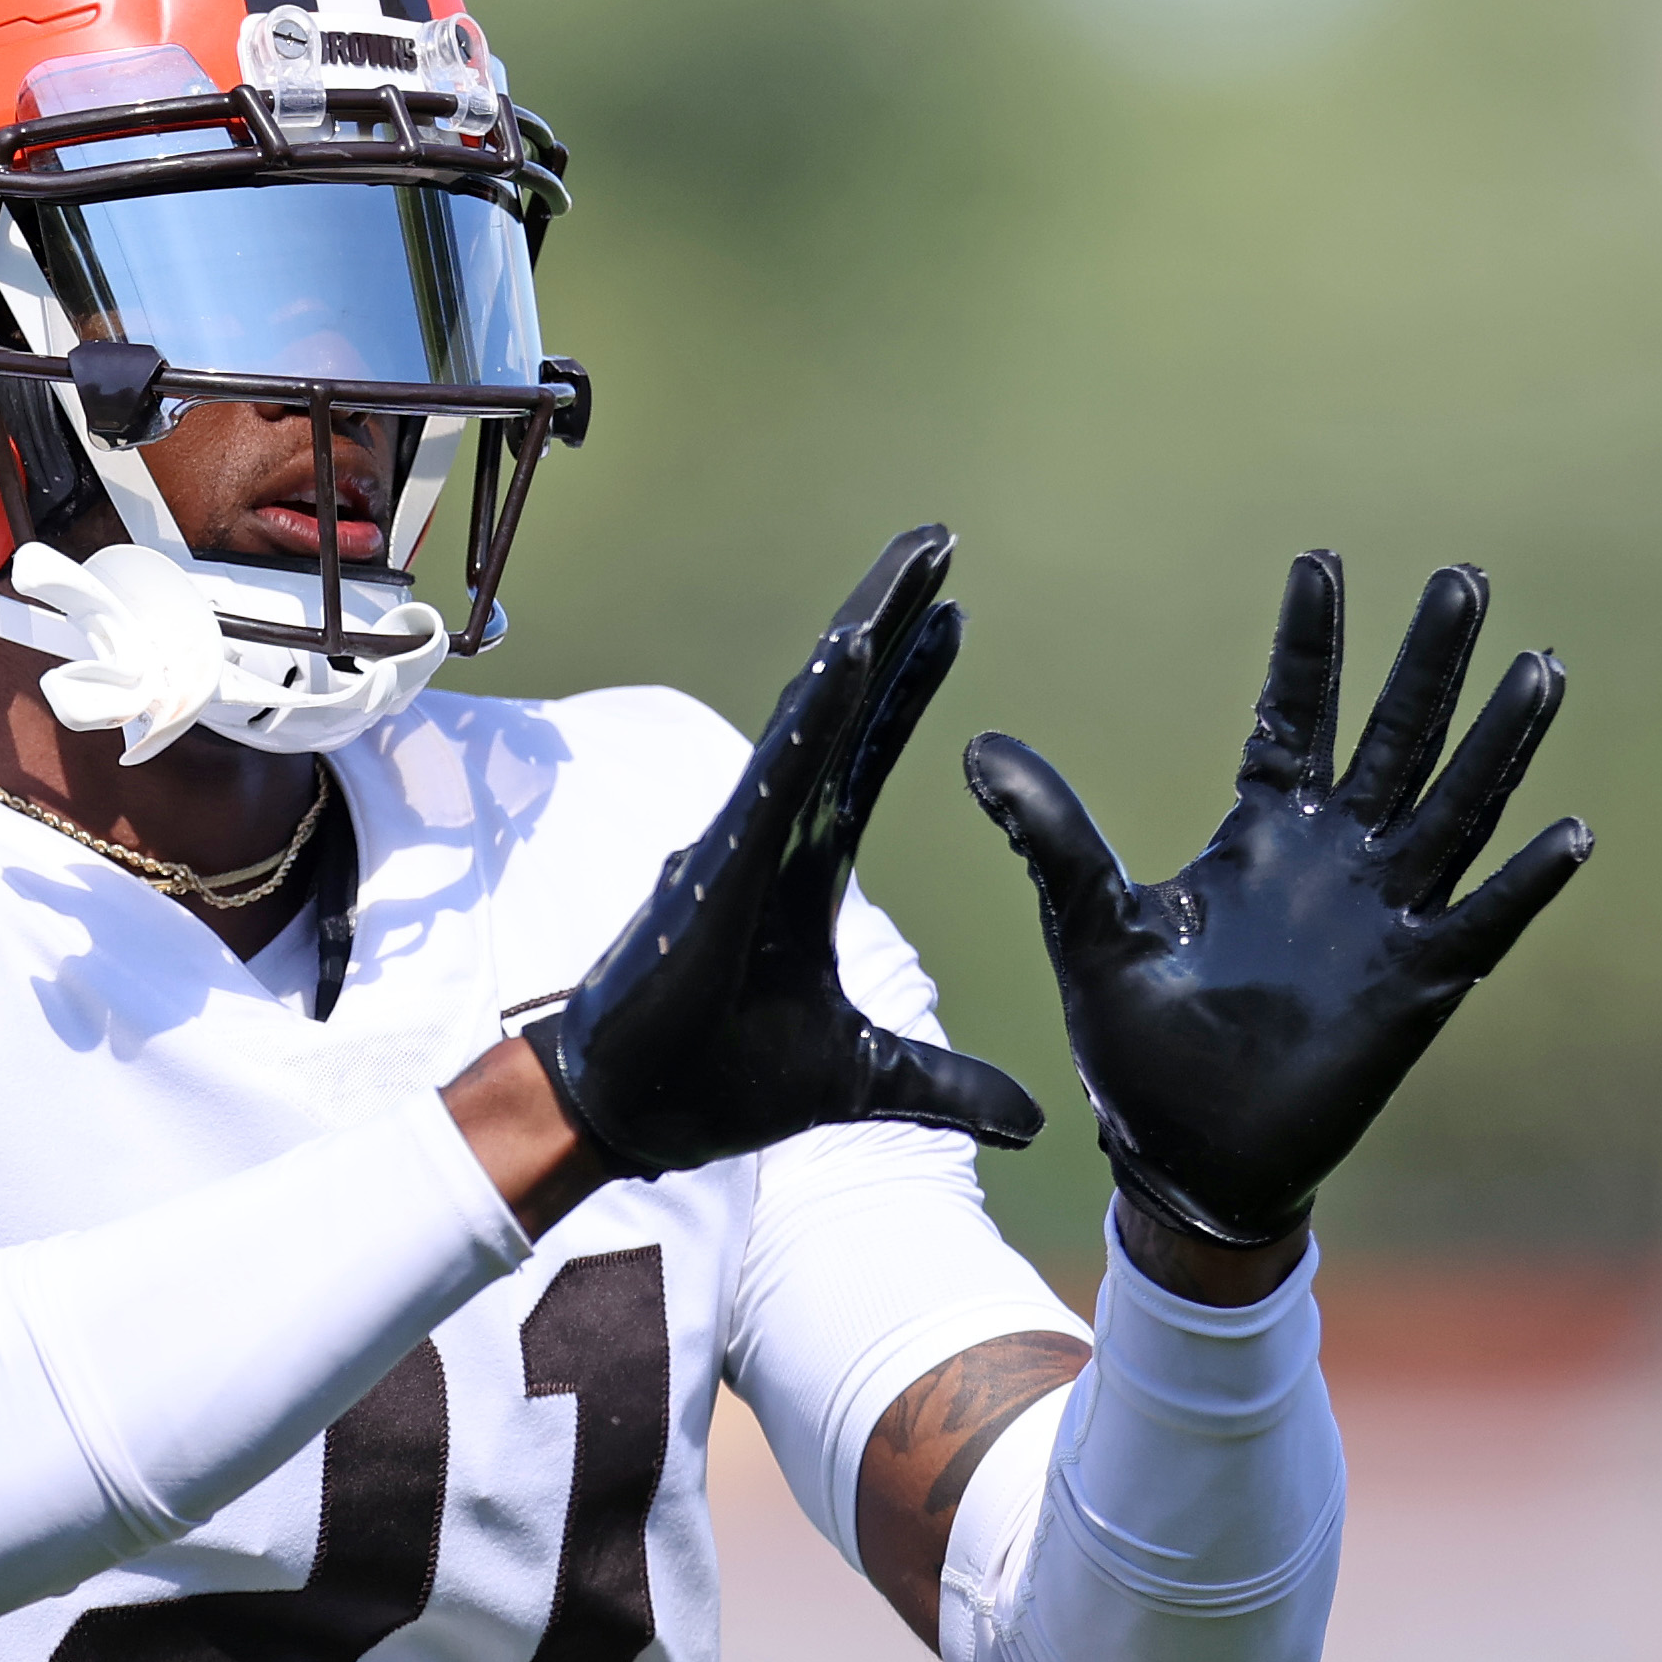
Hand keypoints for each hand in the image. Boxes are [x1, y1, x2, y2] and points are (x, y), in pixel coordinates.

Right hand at [528, 525, 1046, 1177]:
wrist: (632, 1120)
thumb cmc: (718, 1085)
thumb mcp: (862, 1079)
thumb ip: (944, 1082)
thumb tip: (1029, 1116)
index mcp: (808, 862)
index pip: (870, 750)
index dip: (912, 682)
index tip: (957, 614)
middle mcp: (775, 830)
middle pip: (844, 703)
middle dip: (892, 620)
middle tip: (939, 542)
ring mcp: (742, 839)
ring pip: (811, 714)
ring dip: (862, 636)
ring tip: (910, 565)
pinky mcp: (720, 868)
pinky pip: (777, 774)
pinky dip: (816, 714)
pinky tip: (852, 653)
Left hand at [965, 553, 1591, 1251]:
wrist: (1185, 1159)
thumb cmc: (1137, 1048)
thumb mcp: (1089, 927)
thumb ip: (1055, 837)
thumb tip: (978, 749)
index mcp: (1259, 834)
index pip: (1293, 716)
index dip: (1309, 644)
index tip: (1321, 560)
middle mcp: (1333, 859)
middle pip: (1395, 736)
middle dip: (1428, 661)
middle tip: (1462, 578)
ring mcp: (1383, 916)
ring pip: (1455, 807)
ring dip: (1497, 742)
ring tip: (1540, 665)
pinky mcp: (1416, 986)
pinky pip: (1482, 923)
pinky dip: (1525, 882)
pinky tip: (1570, 831)